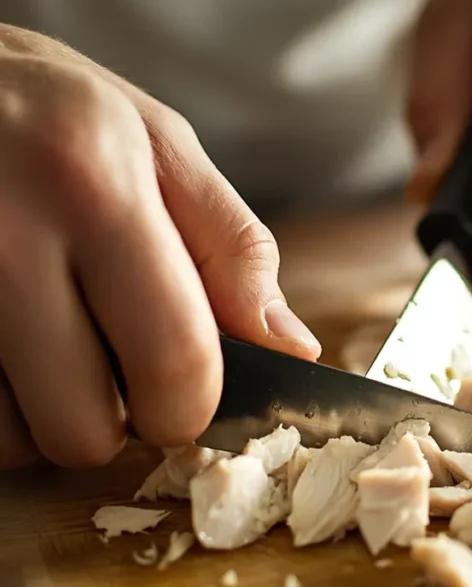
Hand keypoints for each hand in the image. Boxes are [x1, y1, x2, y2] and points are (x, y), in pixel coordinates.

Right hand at [0, 25, 320, 469]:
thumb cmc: (49, 109)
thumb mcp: (157, 144)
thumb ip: (232, 247)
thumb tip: (292, 344)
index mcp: (96, 191)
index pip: (173, 357)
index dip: (190, 408)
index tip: (182, 402)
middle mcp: (5, 239)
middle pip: (83, 427)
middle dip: (114, 423)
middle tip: (108, 371)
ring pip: (11, 441)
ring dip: (42, 417)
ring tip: (47, 344)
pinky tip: (6, 347)